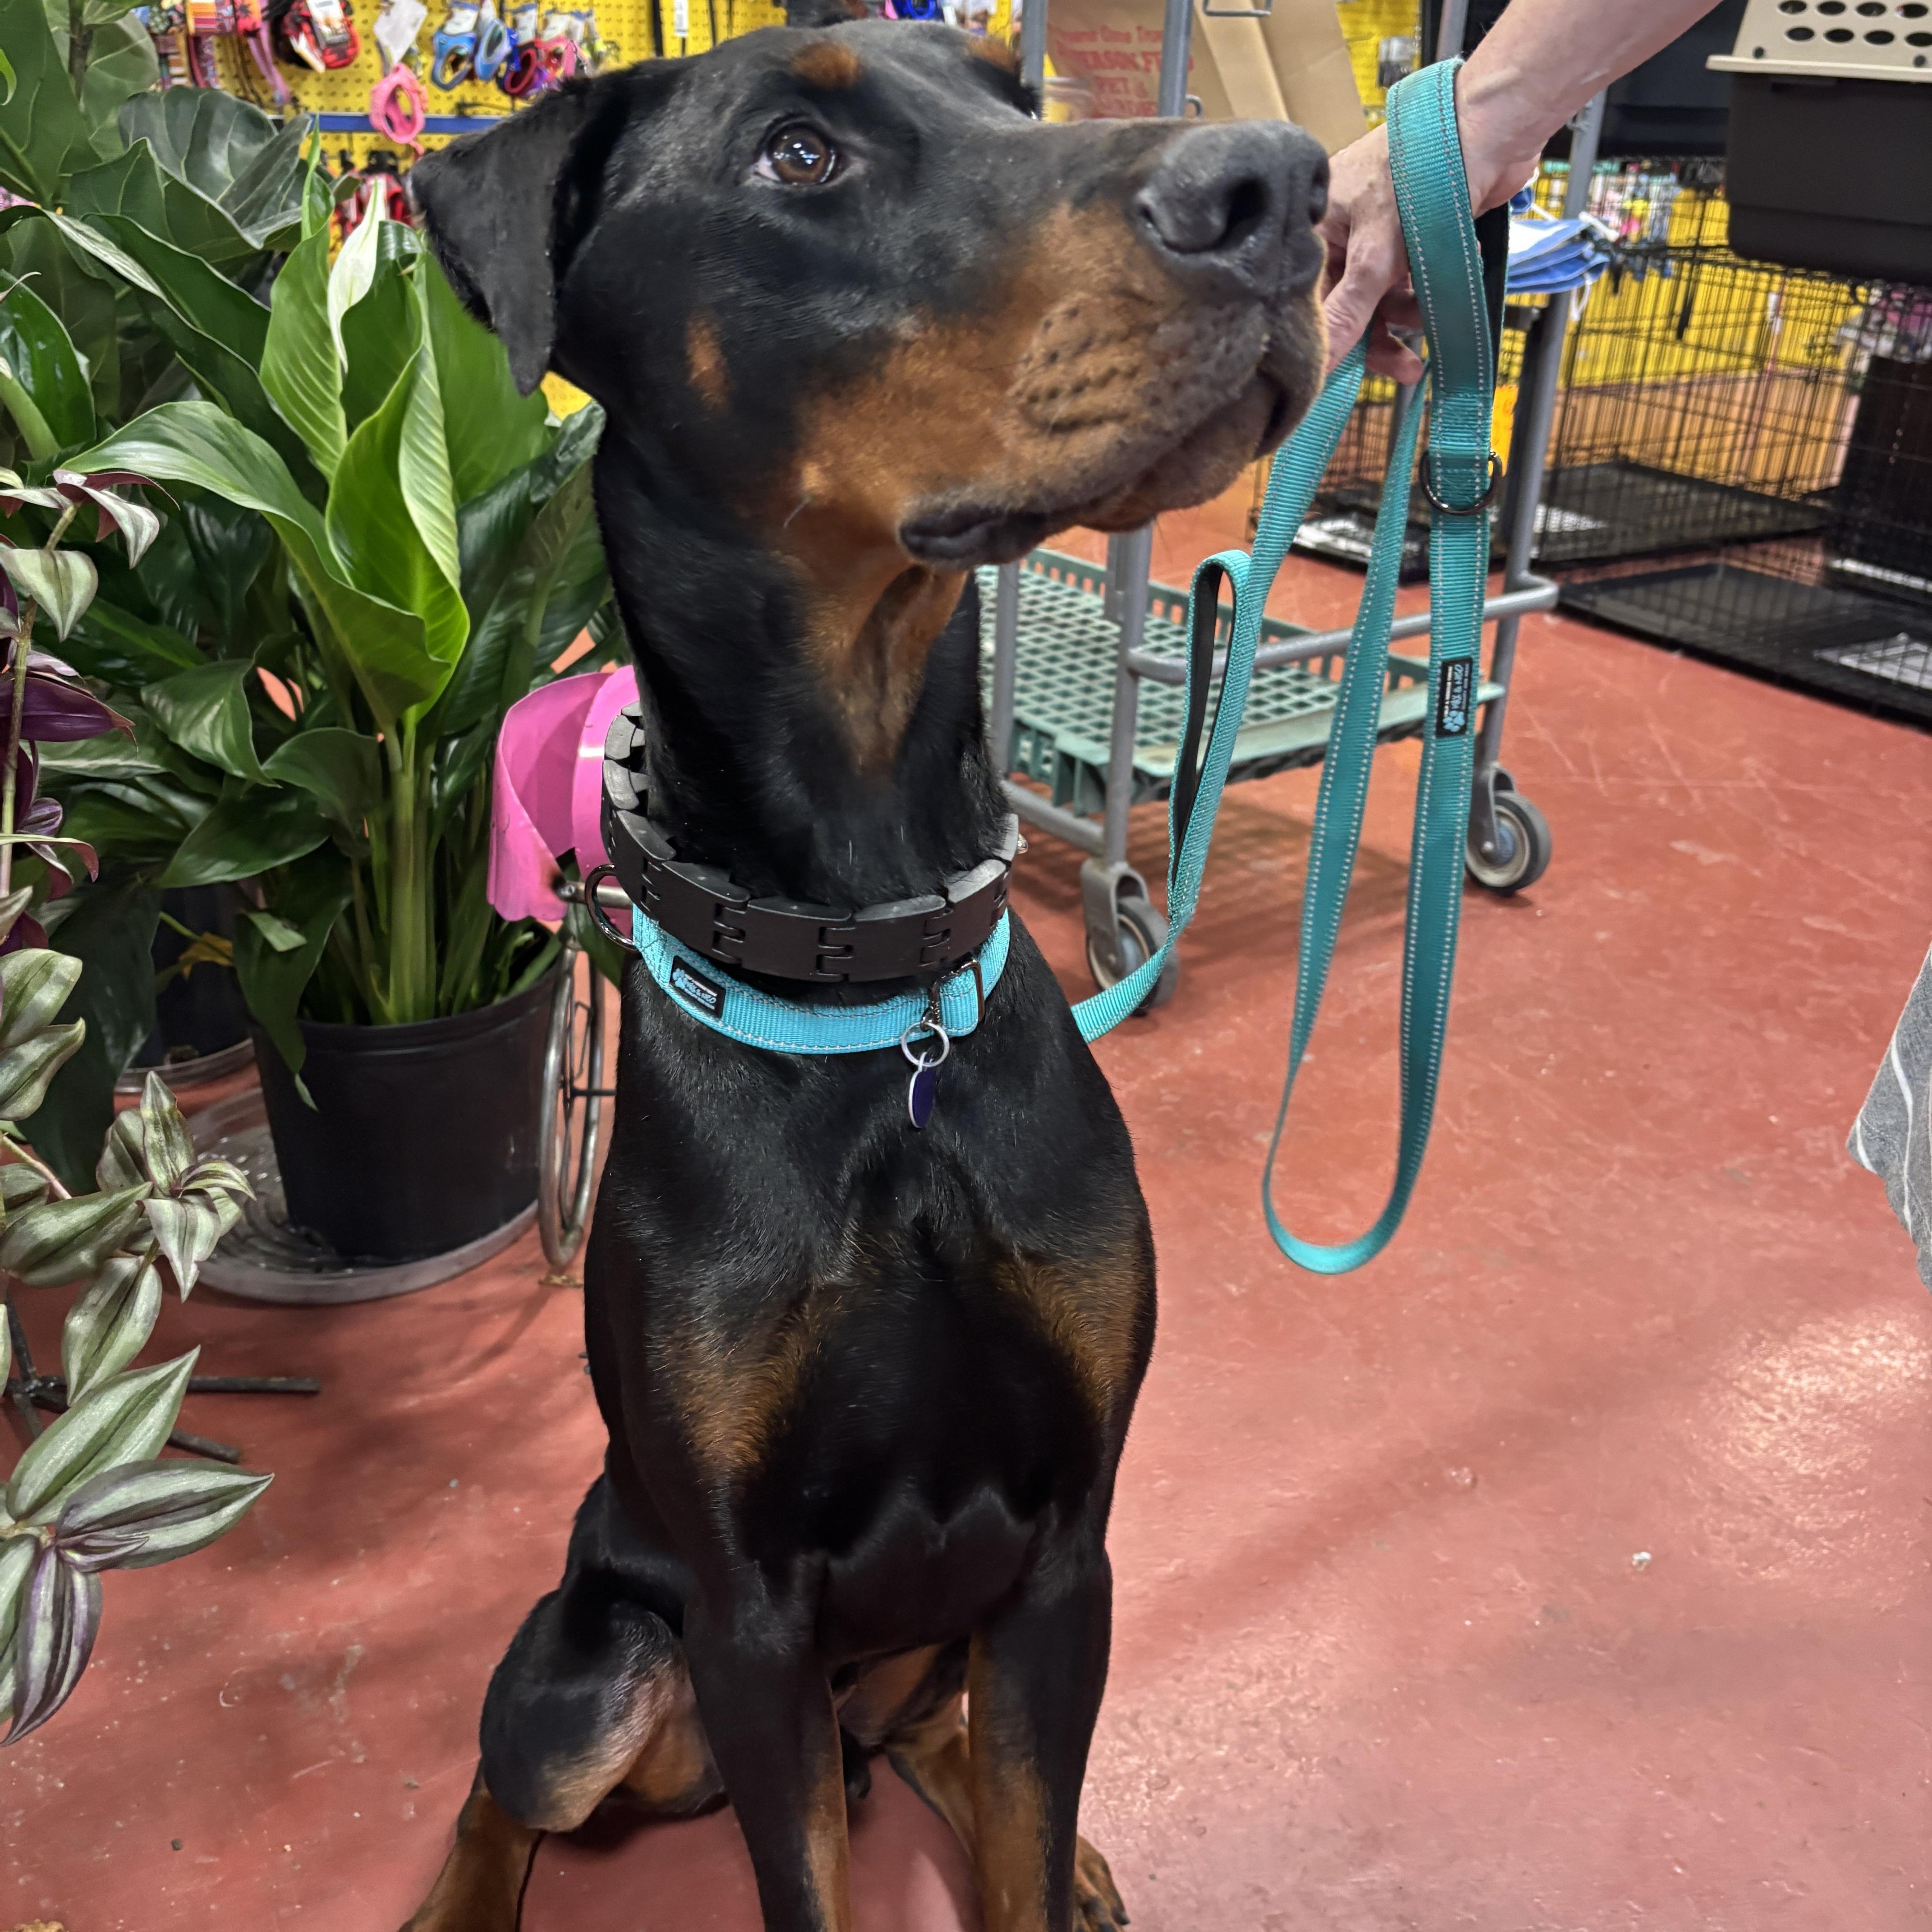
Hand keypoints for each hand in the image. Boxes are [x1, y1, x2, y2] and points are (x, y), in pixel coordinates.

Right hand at [1317, 122, 1424, 383]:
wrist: (1489, 129)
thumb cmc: (1420, 173)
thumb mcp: (1377, 253)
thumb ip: (1350, 310)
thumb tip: (1319, 364)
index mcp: (1316, 227)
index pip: (1309, 296)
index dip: (1325, 336)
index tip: (1341, 375)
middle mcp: (1342, 231)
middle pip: (1348, 302)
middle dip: (1375, 336)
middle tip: (1401, 370)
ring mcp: (1378, 234)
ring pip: (1382, 296)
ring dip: (1406, 318)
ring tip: (1429, 332)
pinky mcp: (1413, 236)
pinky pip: (1409, 281)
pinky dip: (1424, 295)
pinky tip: (1443, 299)